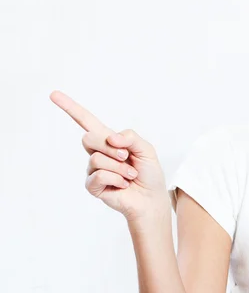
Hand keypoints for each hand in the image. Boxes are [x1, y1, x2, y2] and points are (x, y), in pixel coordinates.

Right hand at [50, 90, 169, 222]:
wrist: (151, 198)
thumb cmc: (148, 173)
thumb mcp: (146, 149)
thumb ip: (130, 137)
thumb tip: (110, 138)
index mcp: (108, 140)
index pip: (86, 121)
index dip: (70, 108)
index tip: (53, 94)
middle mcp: (97, 152)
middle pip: (89, 138)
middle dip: (111, 147)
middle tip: (127, 157)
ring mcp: (93, 169)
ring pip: (97, 158)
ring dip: (119, 167)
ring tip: (130, 175)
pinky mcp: (92, 185)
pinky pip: (99, 175)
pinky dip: (117, 179)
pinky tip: (123, 185)